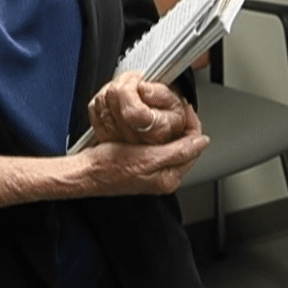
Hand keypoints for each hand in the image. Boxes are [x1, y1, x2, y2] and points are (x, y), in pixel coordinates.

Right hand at [79, 109, 209, 196]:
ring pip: (174, 144)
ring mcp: (153, 171)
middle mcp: (164, 177)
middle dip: (184, 126)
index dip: (192, 125)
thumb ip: (179, 151)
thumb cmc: (109, 167)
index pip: (194, 147)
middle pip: (186, 146)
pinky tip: (153, 127)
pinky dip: (160, 134)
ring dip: (173, 129)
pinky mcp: (143, 165)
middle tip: (179, 109)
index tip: (186, 109)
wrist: (85, 171)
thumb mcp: (148, 157)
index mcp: (169, 178)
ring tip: (168, 115)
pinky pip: (160, 146)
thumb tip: (202, 142)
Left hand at [89, 71, 195, 145]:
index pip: (131, 111)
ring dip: (112, 88)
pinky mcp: (103, 136)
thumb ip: (162, 94)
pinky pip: (93, 108)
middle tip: (135, 80)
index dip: (129, 89)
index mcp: (155, 130)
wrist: (163, 138)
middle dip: (122, 82)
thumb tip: (143, 87)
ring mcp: (115, 139)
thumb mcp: (177, 104)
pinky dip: (103, 98)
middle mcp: (132, 138)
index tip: (137, 79)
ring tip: (128, 89)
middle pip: (111, 100)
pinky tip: (117, 99)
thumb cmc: (170, 119)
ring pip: (100, 101)